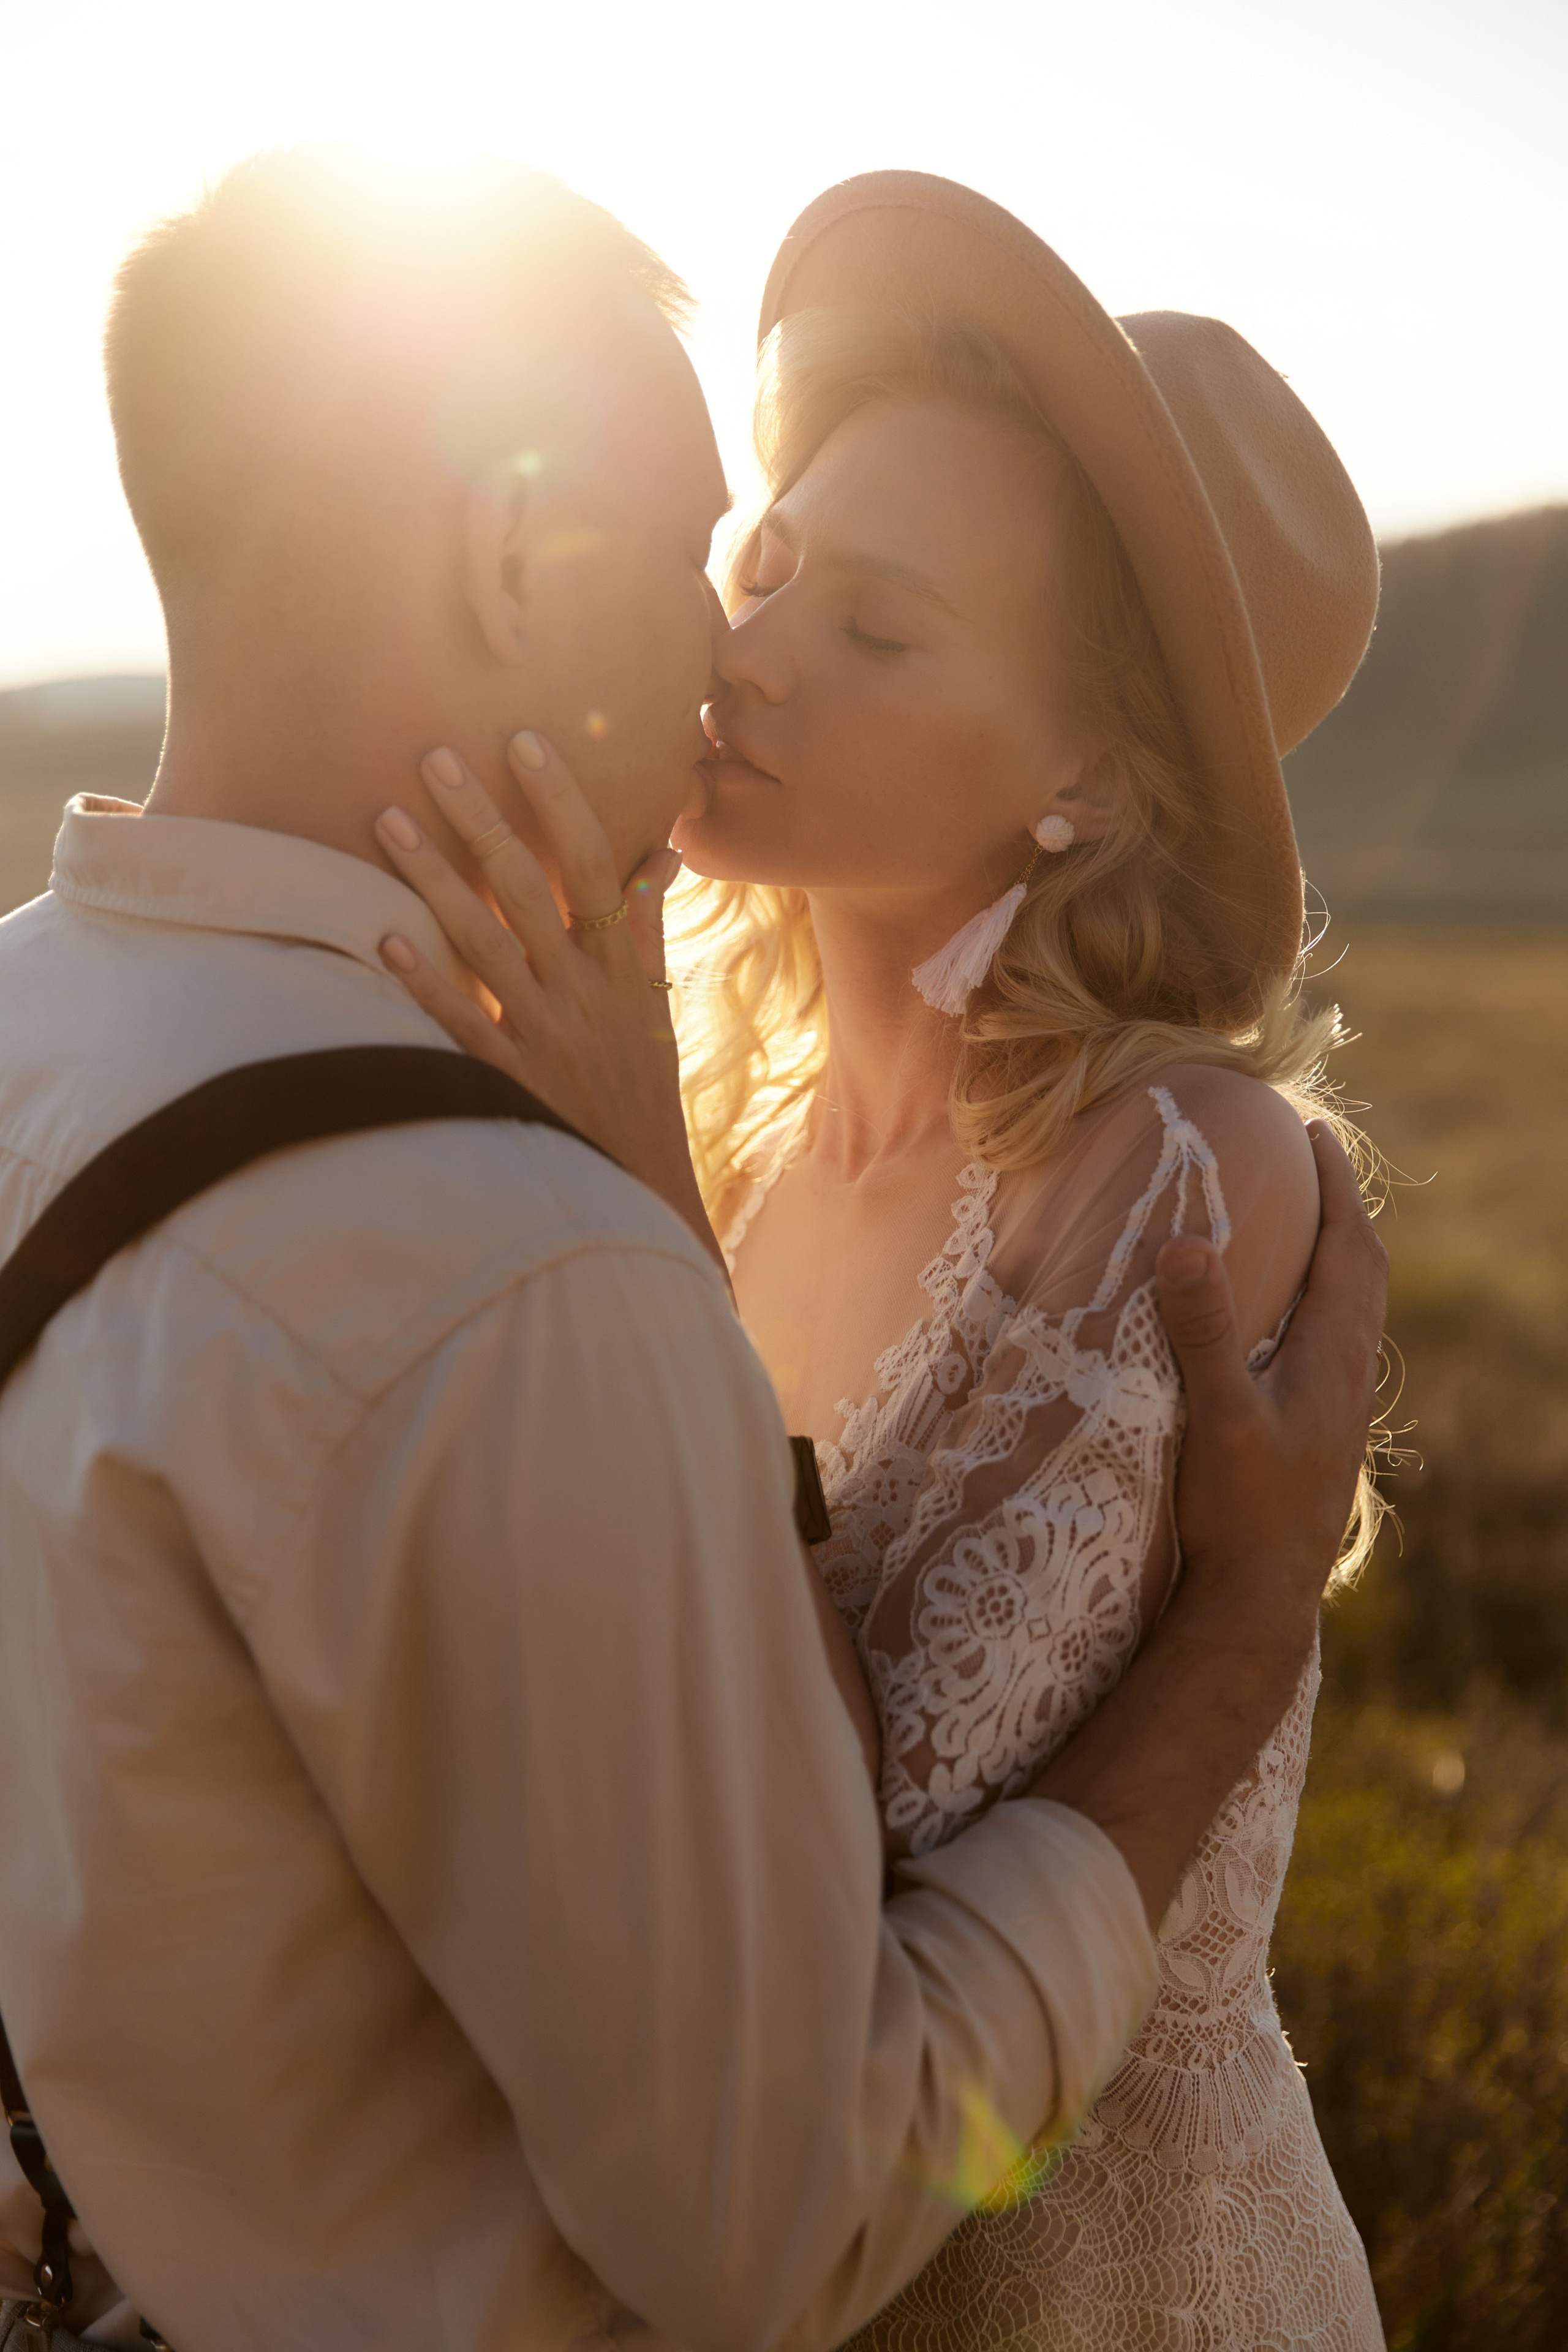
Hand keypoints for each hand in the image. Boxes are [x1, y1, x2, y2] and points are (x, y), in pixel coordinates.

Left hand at [373, 736, 724, 1272]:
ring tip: (388, 821)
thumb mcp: (655, 1005)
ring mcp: (547, 1036)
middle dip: (480, 818)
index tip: (523, 741)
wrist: (642, 1189)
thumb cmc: (641, 1090)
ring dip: (434, 880)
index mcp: (622, 966)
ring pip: (486, 943)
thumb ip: (648, 926)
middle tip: (432, 757)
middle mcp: (585, 992)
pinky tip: (384, 939)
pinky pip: (464, 1024)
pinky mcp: (512, 1083)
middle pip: (528, 889)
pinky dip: (428, 982)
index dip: (560, 800)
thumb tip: (660, 854)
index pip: (592, 864)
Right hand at [1033, 1119, 1387, 1925]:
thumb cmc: (1239, 1511)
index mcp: (1332, 1360)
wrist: (1258, 1604)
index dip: (1335, 1188)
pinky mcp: (1314, 1438)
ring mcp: (1334, 1412)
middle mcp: (1345, 1379)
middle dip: (1339, 1211)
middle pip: (1360, 1274)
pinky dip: (1310, 1307)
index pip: (1349, 1251)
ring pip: (1347, 1314)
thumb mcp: (1216, 1415)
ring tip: (1296, 1226)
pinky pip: (1325, 1346)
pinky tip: (1275, 1324)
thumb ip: (1201, 1331)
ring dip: (1328, 1259)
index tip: (1314, 1131)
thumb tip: (1186, 1245)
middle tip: (1311, 1161)